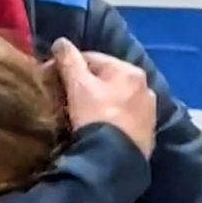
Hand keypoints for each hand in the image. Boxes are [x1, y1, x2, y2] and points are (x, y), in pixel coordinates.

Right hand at [51, 38, 155, 156]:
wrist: (114, 161)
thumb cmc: (95, 117)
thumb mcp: (78, 85)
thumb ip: (68, 59)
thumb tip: (61, 42)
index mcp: (129, 70)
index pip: (92, 58)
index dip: (68, 66)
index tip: (52, 79)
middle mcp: (145, 87)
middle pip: (106, 79)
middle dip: (86, 85)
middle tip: (66, 98)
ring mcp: (149, 112)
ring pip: (116, 99)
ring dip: (100, 102)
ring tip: (80, 116)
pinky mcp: (148, 134)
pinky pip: (124, 119)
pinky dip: (111, 119)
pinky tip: (99, 128)